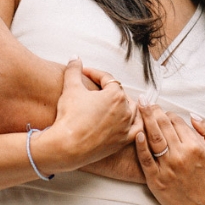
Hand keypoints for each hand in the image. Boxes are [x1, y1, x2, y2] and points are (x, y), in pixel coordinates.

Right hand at [32, 60, 137, 174]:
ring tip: (113, 104)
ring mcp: (126, 127)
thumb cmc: (69, 117)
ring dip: (123, 105)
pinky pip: (136, 130)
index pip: (108, 79)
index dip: (95, 74)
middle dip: (108, 89)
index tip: (84, 73)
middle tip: (95, 88)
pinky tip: (128, 122)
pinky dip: (134, 124)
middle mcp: (125, 110)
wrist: (67, 146)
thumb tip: (75, 58)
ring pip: (132, 111)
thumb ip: (74, 70)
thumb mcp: (70, 88)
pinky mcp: (124, 141)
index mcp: (116, 95)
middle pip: (120, 94)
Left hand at [133, 104, 204, 204]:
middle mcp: (180, 156)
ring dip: (146, 120)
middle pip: (163, 126)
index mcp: (195, 147)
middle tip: (146, 102)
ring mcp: (166, 168)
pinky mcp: (155, 180)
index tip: (165, 113)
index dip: (170, 114)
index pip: (177, 122)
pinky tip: (137, 133)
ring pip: (153, 138)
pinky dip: (140, 145)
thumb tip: (193, 116)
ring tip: (140, 107)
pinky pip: (145, 159)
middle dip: (154, 110)